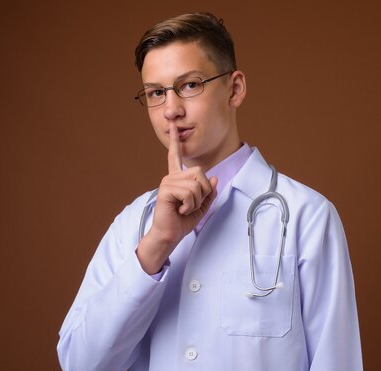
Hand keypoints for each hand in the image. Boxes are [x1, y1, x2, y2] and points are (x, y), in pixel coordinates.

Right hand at [136, 123, 217, 273]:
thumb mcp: (202, 206)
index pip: (176, 156)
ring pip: (196, 184)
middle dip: (203, 192)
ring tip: (184, 208)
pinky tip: (179, 209)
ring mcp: (167, 182)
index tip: (173, 125)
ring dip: (196, 201)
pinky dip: (190, 205)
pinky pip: (189, 192)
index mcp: (178, 178)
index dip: (175, 141)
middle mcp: (171, 177)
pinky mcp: (165, 189)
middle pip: (200, 173)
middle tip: (191, 204)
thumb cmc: (183, 221)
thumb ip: (209, 192)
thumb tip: (214, 178)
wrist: (170, 234)